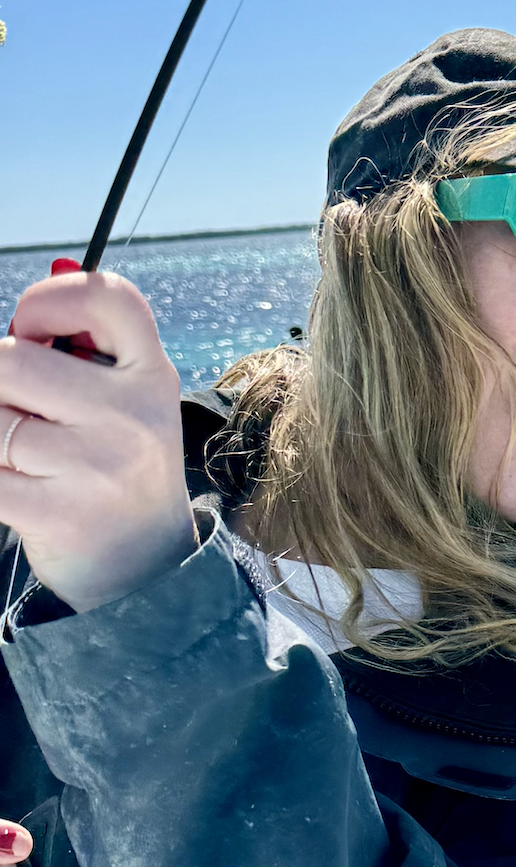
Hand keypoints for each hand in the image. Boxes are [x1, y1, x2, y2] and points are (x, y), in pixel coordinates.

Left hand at [0, 269, 196, 613]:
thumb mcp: (123, 403)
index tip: (29, 331)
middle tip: (19, 412)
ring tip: (23, 459)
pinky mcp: (59, 513)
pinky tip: (13, 487)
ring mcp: (99, 467)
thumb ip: (77, 354)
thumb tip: (16, 326)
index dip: (50, 299)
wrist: (146, 569)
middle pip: (12, 360)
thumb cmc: (113, 468)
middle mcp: (134, 417)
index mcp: (151, 376)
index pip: (106, 297)